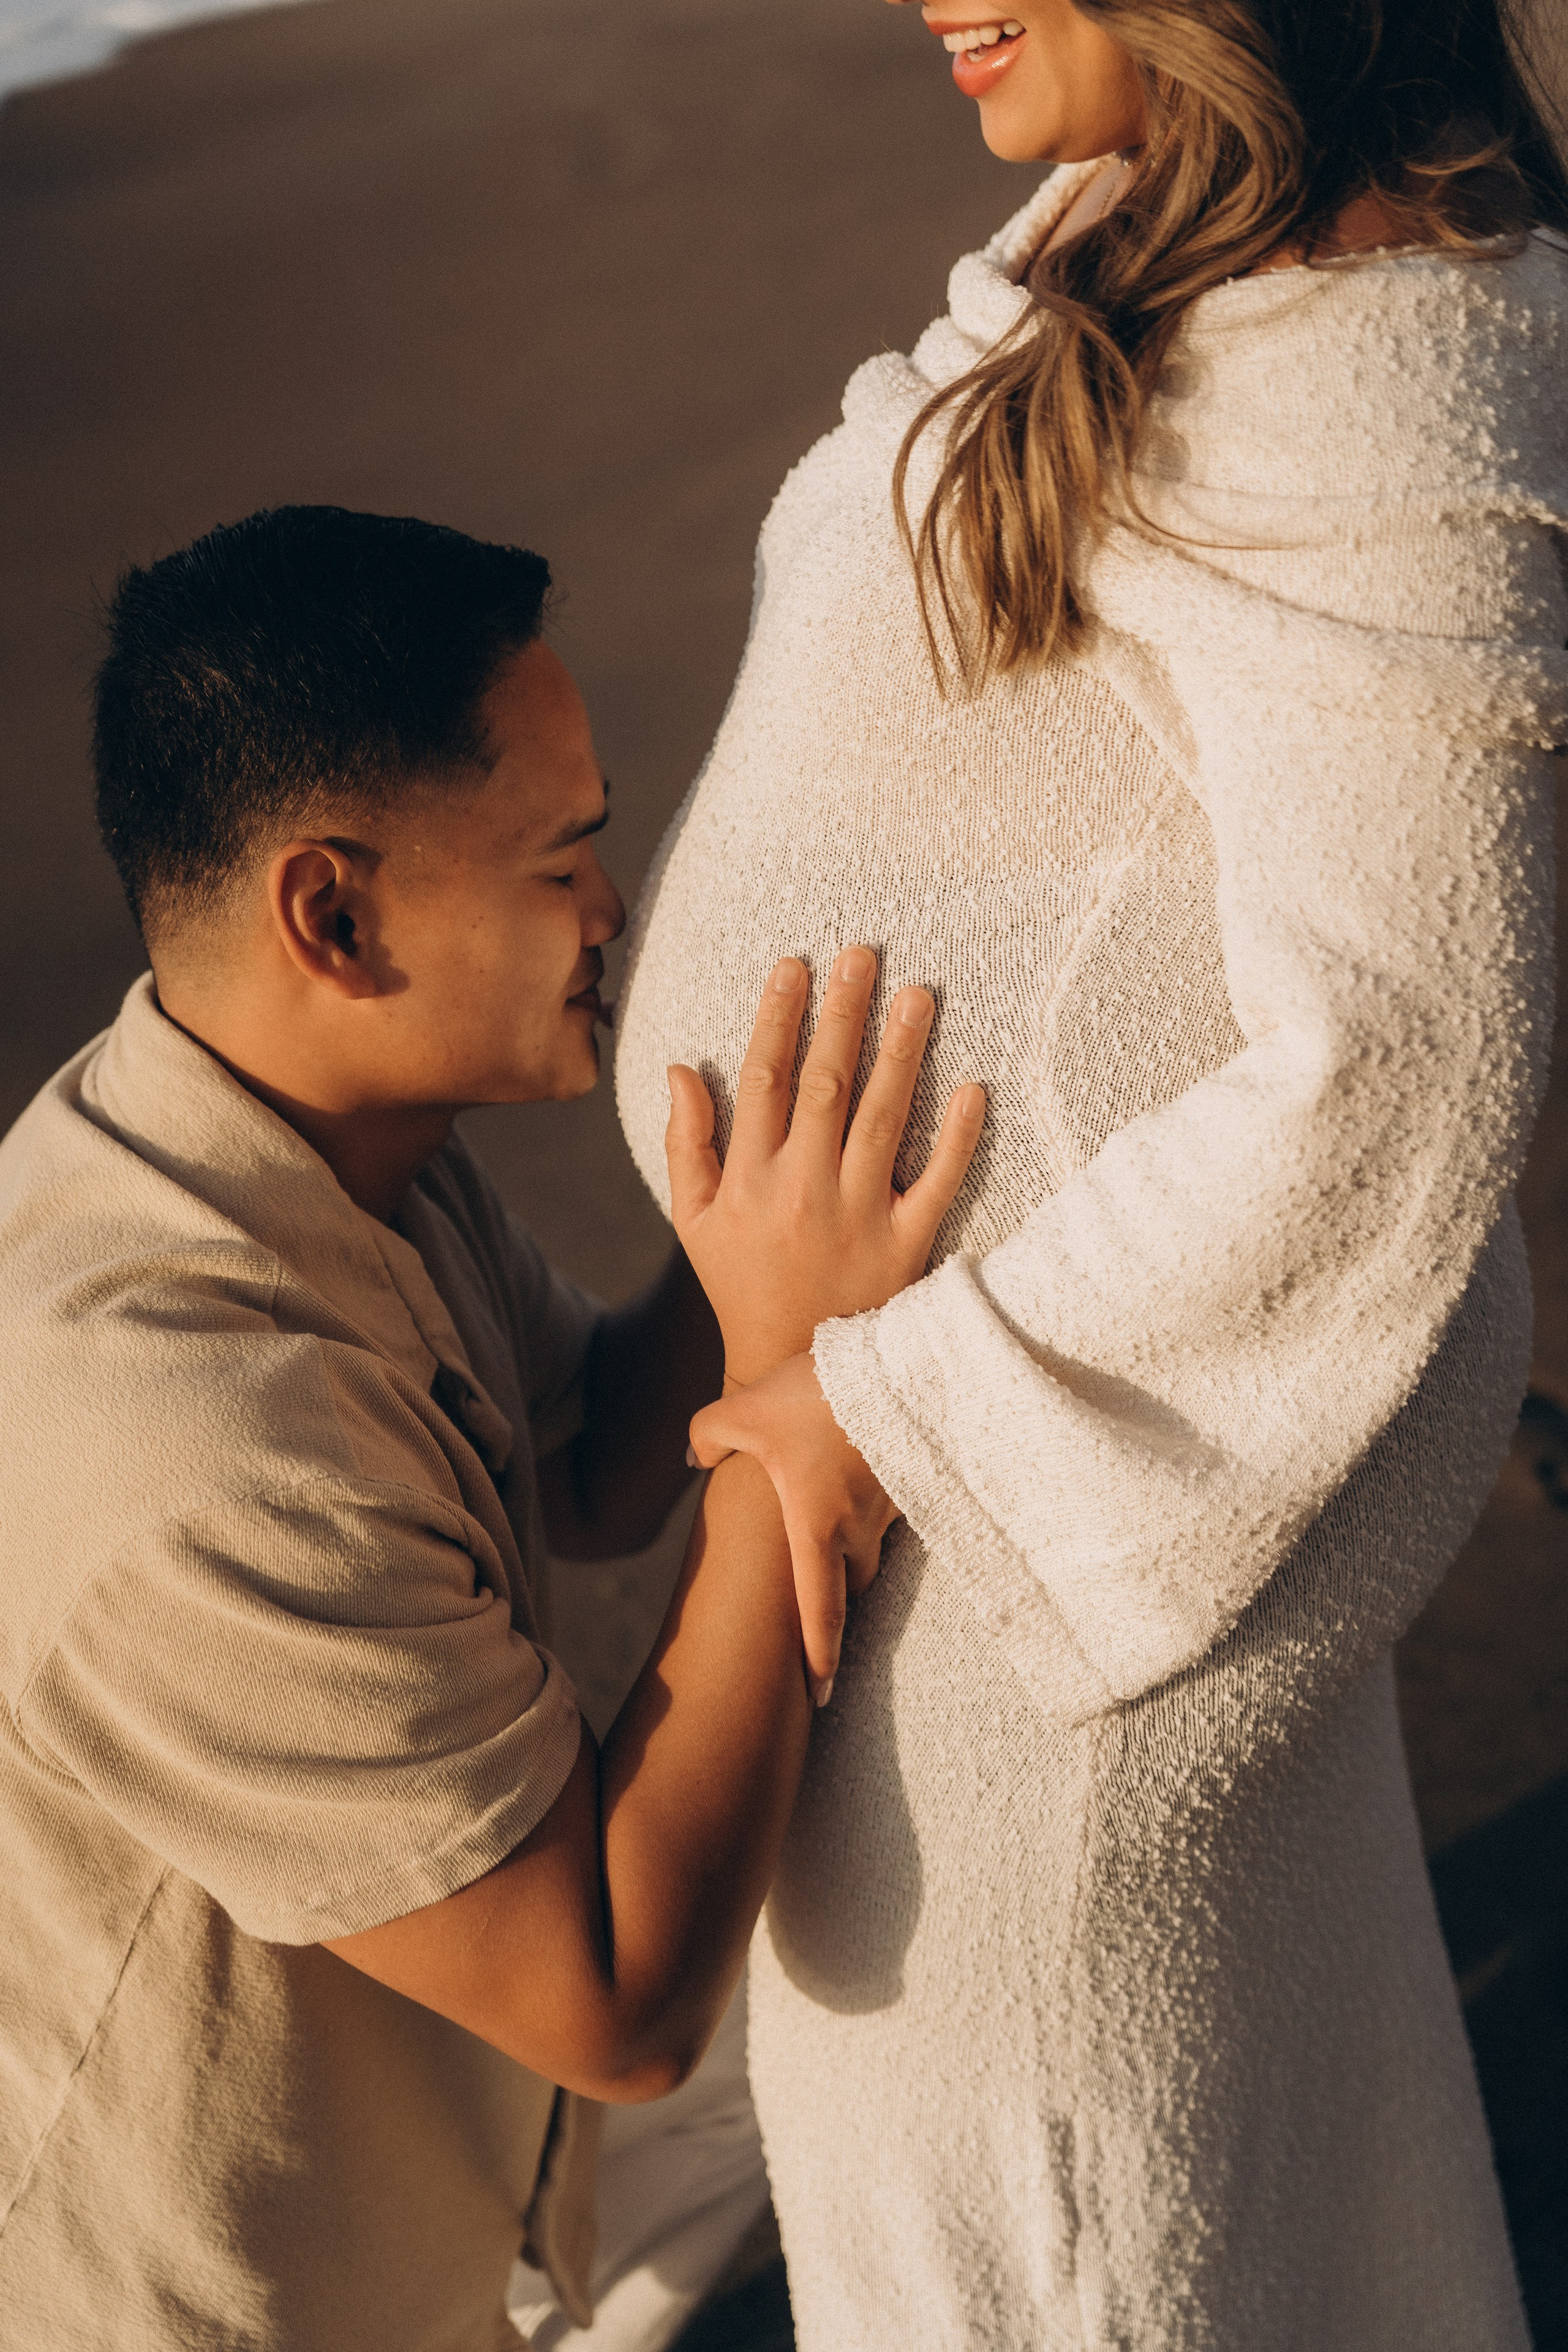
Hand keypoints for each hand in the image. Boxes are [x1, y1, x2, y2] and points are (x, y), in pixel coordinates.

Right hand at [666, 947, 984, 1384]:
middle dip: (844, 1014)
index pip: (765, 1077)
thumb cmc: (742, 1283)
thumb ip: (686, 1142)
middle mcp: (802, 1189)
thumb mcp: (694, 1220)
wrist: (791, 1367)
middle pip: (826, 1083)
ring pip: (883, 1118)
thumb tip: (680, 1067)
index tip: (795, 964)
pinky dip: (958, 1138)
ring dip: (902, 1052)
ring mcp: (858, 1215)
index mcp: (750, 1178)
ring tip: (918, 995)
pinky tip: (974, 1088)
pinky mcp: (905, 1245)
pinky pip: (937, 1183)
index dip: (779, 1015)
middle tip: (862, 955)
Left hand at [688, 1352, 897, 1702]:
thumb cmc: (817, 1391)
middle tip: (822, 1595)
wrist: (900, 1358)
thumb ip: (708, 1436)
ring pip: (877, 1546)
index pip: (820, 1611)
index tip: (821, 1695)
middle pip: (853, 1581)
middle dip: (838, 1590)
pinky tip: (871, 1475)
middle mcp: (861, 1529)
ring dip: (860, 1543)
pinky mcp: (920, 1477)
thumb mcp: (745, 1408)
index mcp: (817, 1527)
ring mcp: (896, 1505)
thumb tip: (689, 1458)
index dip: (819, 1658)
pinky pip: (898, 1510)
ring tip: (843, 1517)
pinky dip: (882, 1504)